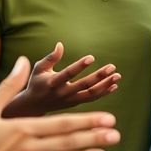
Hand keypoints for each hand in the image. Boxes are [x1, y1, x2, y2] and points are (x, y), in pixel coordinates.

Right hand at [5, 42, 120, 116]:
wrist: (33, 106)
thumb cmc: (36, 82)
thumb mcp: (39, 69)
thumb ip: (50, 58)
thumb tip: (60, 44)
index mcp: (52, 83)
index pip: (68, 74)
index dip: (80, 66)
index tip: (92, 57)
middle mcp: (62, 93)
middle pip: (84, 85)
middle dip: (99, 76)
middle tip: (112, 66)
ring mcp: (70, 101)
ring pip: (91, 94)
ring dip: (105, 85)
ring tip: (117, 75)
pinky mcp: (75, 104)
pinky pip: (92, 99)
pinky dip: (104, 93)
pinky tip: (114, 85)